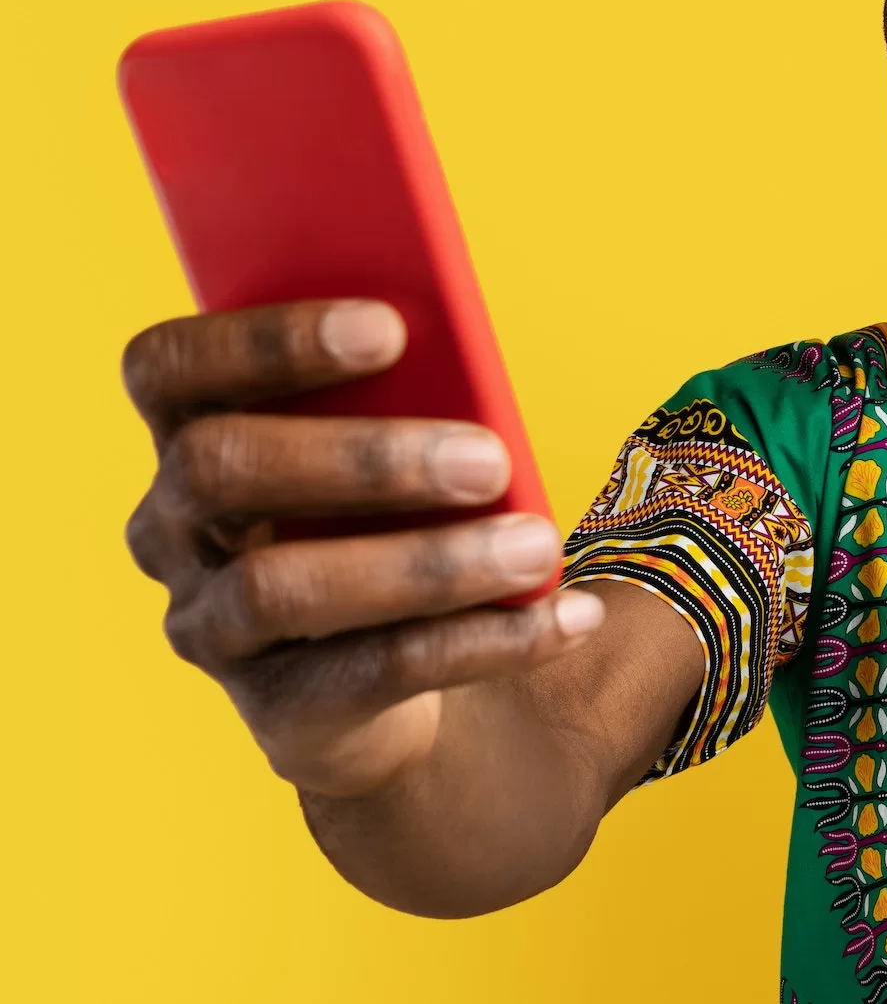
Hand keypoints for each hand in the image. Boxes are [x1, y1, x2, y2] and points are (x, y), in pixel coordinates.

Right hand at [122, 300, 603, 797]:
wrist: (404, 678)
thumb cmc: (398, 517)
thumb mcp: (401, 452)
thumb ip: (413, 402)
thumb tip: (475, 379)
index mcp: (189, 434)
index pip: (169, 368)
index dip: (264, 339)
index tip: (390, 327)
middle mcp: (171, 531)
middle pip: (220, 468)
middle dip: (363, 456)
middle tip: (489, 457)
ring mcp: (214, 628)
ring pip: (283, 588)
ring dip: (427, 564)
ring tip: (537, 547)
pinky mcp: (277, 712)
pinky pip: (373, 673)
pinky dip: (484, 641)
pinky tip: (565, 619)